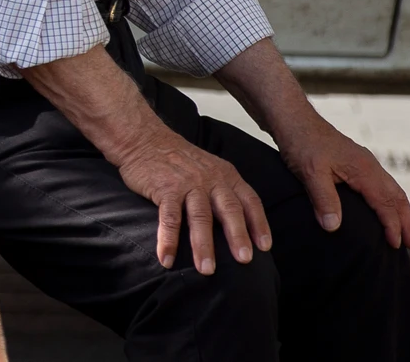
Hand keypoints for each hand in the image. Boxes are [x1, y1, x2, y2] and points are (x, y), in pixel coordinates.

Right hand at [116, 131, 271, 274]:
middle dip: (238, 236)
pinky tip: (167, 259)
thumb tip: (238, 224)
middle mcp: (210, 179)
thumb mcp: (209, 168)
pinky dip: (168, 240)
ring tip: (206, 270)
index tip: (264, 247)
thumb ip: (223, 190)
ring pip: (200, 217)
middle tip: (244, 260)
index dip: (258, 224)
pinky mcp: (165, 189)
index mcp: (225, 175)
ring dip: (203, 245)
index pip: (249, 200)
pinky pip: (169, 218)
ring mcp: (187, 184)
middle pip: (228, 210)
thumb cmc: (178, 159)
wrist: (145, 139)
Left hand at [276, 118, 409, 248]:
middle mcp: (370, 165)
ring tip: (404, 231)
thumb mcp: (310, 173)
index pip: (386, 203)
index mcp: (363, 169)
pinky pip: (381, 184)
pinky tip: (382, 208)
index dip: (392, 225)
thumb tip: (333, 227)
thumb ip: (323, 199)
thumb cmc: (301, 143)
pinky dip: (389, 200)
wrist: (293, 119)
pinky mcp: (356, 162)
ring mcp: (364, 162)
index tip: (395, 245)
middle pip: (397, 196)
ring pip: (392, 189)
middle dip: (407, 221)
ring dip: (401, 211)